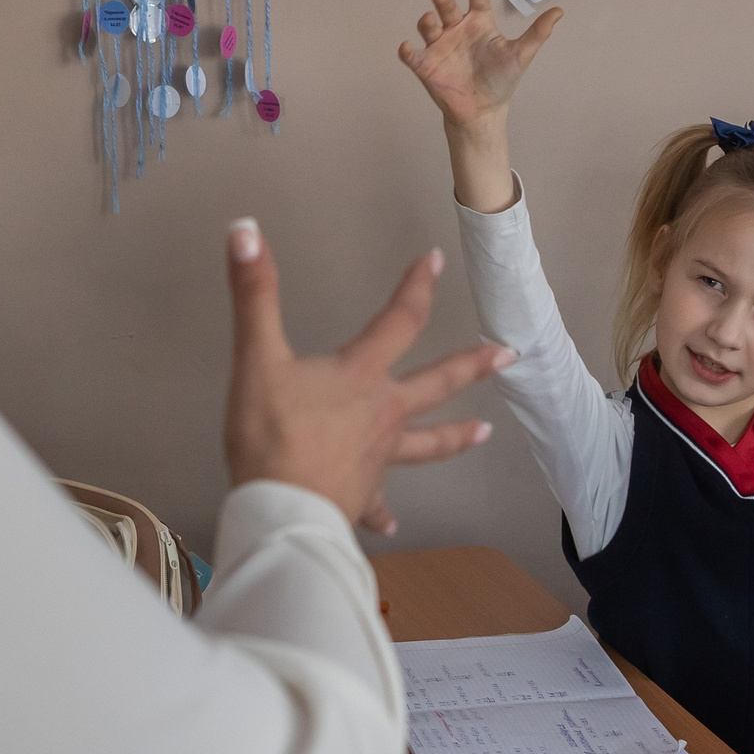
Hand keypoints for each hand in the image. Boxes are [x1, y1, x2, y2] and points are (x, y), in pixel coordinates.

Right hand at [223, 218, 509, 532]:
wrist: (281, 511)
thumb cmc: (271, 435)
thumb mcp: (256, 358)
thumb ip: (254, 295)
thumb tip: (245, 230)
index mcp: (361, 375)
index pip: (399, 320)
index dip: (416, 287)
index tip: (435, 261)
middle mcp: (382, 413)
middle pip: (436, 384)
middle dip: (471, 366)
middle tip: (507, 355)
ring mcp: (378, 458)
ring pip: (426, 446)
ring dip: (455, 437)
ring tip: (485, 434)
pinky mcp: (362, 497)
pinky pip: (378, 504)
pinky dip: (383, 512)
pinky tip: (391, 523)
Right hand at [398, 0, 559, 214]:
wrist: (483, 111)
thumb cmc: (501, 80)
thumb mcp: (521, 55)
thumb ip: (538, 33)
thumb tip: (560, 11)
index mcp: (479, 23)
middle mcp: (457, 29)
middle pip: (447, 7)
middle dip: (443, 0)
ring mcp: (439, 46)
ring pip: (428, 26)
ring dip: (427, 21)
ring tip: (430, 22)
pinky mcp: (426, 65)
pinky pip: (412, 55)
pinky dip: (407, 51)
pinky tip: (407, 48)